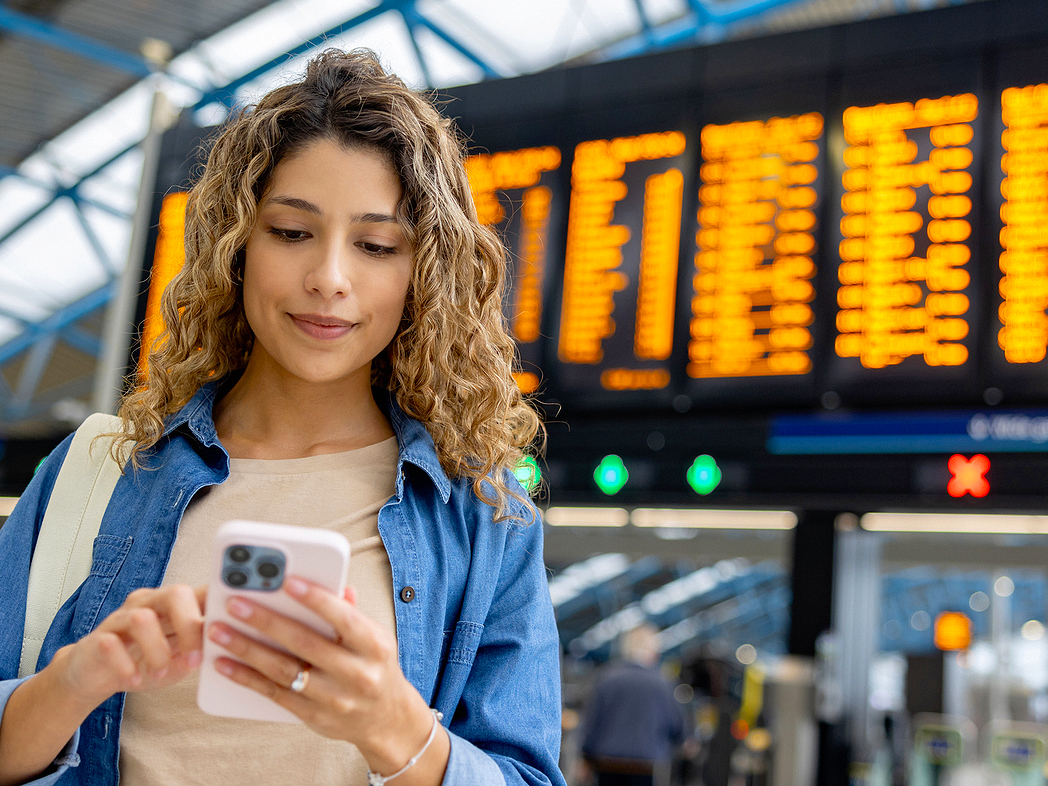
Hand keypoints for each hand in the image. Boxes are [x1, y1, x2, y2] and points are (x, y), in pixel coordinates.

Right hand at [54, 584, 205, 709]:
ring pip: (143, 619)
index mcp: (173, 605)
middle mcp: (148, 603)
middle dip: (189, 626)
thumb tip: (217, 649)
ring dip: (157, 652)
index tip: (233, 618)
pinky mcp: (97, 638)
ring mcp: (121, 618)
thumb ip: (197, 651)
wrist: (96, 674)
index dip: (219, 599)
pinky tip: (134, 679)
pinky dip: (125, 665)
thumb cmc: (144, 662)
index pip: (200, 591)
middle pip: (175, 594)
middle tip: (194, 660)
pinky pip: (111, 644)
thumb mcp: (178, 659)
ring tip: (159, 675)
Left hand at [207, 577, 445, 777]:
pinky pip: (274, 694)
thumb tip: (335, 586)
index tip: (287, 581)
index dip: (316, 599)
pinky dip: (246, 678)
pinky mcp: (313, 716)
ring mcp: (333, 698)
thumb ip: (351, 612)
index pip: (344, 619)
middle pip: (304, 643)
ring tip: (219, 630)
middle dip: (266, 620)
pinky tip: (224, 663)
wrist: (386, 719)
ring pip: (283, 670)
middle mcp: (356, 673)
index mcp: (374, 646)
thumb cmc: (375, 666)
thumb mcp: (374, 636)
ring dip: (247, 649)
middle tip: (236, 603)